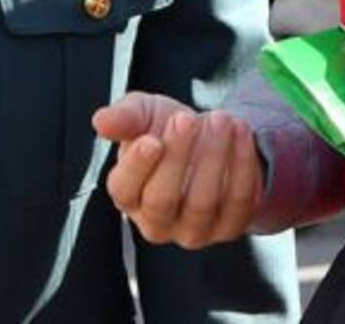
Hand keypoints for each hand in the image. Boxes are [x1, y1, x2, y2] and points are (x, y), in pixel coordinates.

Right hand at [93, 92, 262, 247]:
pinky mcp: (230, 225)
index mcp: (129, 195)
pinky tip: (241, 132)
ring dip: (214, 157)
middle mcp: (158, 222)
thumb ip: (124, 117)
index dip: (138, 167)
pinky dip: (242, 164)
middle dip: (178, 157)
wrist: (211, 138)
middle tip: (188, 119)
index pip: (125, 191)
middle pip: (162, 201)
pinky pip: (239, 201)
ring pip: (202, 203)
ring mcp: (195, 230)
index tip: (152, 140)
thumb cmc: (168, 130)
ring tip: (221, 120)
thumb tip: (101, 120)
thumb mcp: (145, 114)